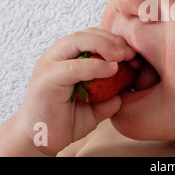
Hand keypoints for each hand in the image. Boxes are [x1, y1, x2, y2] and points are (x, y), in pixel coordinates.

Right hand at [15, 27, 135, 154]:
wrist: (39, 141)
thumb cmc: (66, 120)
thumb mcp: (96, 107)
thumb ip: (110, 97)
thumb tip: (125, 93)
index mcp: (69, 56)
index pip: (93, 36)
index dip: (116, 41)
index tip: (135, 55)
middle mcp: (58, 55)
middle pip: (87, 34)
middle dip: (112, 39)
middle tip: (131, 53)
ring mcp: (50, 64)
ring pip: (78, 41)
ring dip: (104, 45)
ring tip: (123, 56)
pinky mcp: (47, 79)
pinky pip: (73, 66)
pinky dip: (94, 65)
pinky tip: (112, 69)